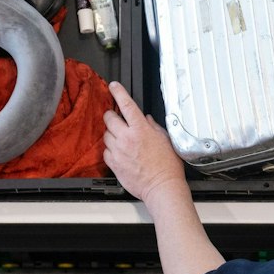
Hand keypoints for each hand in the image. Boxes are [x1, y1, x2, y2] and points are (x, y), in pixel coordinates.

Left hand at [103, 83, 189, 208]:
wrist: (161, 186)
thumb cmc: (167, 166)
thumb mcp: (166, 140)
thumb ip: (154, 127)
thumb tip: (147, 120)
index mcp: (141, 129)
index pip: (126, 104)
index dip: (118, 92)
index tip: (114, 86)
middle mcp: (127, 138)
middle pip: (109, 118)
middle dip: (112, 116)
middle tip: (118, 120)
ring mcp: (118, 151)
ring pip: (106, 135)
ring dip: (112, 135)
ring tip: (122, 141)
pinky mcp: (114, 163)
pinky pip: (105, 151)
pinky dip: (111, 150)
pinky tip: (121, 154)